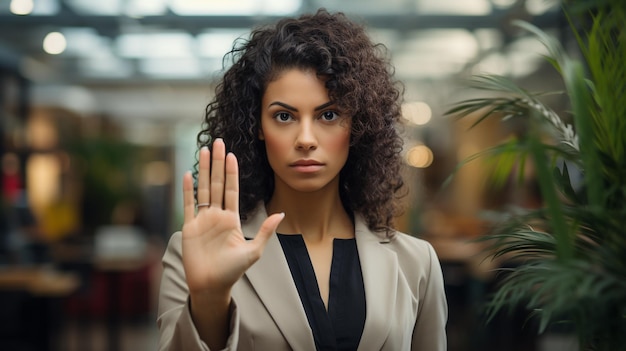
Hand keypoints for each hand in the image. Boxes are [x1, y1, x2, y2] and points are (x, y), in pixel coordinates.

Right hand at [181, 138, 283, 296]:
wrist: (211, 286)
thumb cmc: (233, 271)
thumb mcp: (253, 251)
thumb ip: (265, 231)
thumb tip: (280, 213)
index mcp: (232, 219)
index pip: (232, 189)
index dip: (231, 172)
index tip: (232, 155)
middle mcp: (217, 216)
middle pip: (216, 183)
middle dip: (217, 163)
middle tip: (217, 142)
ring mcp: (202, 220)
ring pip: (202, 189)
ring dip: (202, 170)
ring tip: (203, 150)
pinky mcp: (189, 228)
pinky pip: (188, 205)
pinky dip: (188, 190)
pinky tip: (188, 174)